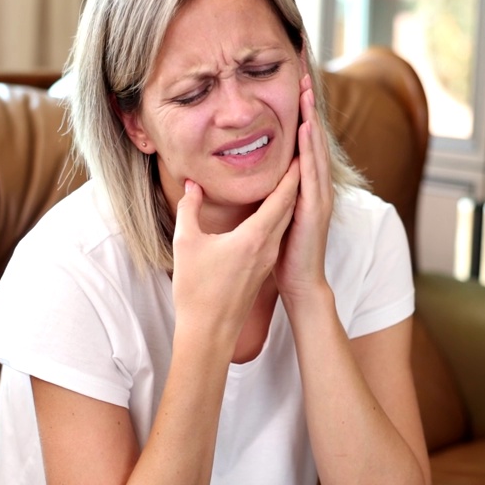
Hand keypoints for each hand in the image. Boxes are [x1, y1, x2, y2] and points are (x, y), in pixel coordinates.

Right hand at [171, 164, 299, 342]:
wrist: (208, 332)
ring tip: (288, 177)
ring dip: (288, 199)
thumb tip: (192, 185)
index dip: (290, 174)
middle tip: (298, 156)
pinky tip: (271, 211)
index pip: (281, 198)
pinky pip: (276, 235)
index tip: (298, 152)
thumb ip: (190, 208)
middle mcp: (267, 247)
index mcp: (254, 237)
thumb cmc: (196, 290)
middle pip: (289, 207)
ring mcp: (266, 259)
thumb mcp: (186, 243)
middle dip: (294, 181)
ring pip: (284, 222)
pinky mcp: (261, 269)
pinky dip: (279, 216)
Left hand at [274, 71, 333, 304]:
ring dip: (311, 119)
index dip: (299, 114)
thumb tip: (252, 175)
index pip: (303, 143)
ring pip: (315, 150)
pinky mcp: (315, 209)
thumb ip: (269, 192)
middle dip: (308, 106)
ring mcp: (319, 196)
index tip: (292, 86)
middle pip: (313, 139)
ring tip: (305, 92)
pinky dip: (309, 149)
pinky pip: (312, 172)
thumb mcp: (274, 214)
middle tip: (302, 74)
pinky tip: (304, 129)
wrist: (300, 283)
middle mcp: (315, 186)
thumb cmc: (285, 251)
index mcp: (304, 186)